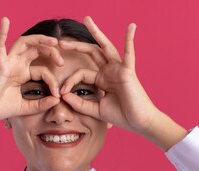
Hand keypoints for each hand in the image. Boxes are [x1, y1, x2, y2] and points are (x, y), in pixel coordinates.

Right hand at [0, 17, 63, 123]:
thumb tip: (57, 99)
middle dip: (51, 52)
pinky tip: (5, 21)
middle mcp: (16, 65)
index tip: (57, 95)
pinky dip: (2, 33)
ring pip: (24, 43)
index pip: (42, 70)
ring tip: (53, 41)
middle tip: (62, 62)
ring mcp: (7, 63)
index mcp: (22, 74)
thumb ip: (41, 104)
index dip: (52, 81)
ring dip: (40, 40)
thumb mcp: (25, 108)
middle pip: (36, 50)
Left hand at [58, 16, 161, 136]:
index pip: (81, 73)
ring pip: (105, 47)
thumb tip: (63, 95)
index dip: (69, 81)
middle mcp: (109, 71)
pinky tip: (131, 27)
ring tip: (86, 19)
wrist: (138, 122)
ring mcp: (118, 69)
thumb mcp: (95, 110)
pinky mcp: (128, 71)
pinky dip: (129, 39)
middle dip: (76, 46)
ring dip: (96, 32)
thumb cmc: (121, 115)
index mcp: (102, 79)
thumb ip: (79, 103)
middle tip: (60, 42)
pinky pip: (129, 53)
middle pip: (91, 53)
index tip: (61, 93)